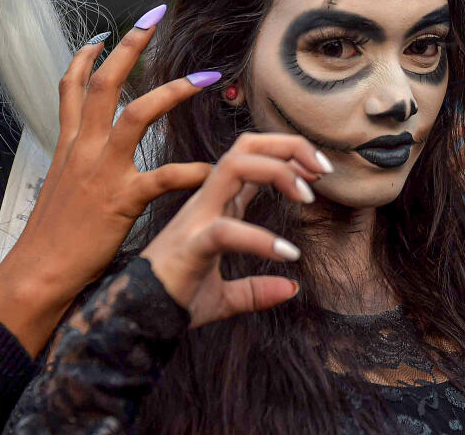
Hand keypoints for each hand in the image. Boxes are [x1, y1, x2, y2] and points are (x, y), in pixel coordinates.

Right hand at [0, 8, 219, 353]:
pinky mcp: (120, 200)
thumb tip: (91, 153)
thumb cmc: (53, 238)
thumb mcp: (61, 188)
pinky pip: (161, 177)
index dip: (87, 56)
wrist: (37, 273)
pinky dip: (188, 170)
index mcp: (69, 145)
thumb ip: (79, 164)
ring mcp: (101, 171)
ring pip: (135, 114)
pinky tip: (212, 167)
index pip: (73, 87)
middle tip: (155, 16)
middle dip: (130, 46)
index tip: (104, 33)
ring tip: (204, 78)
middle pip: (105, 83)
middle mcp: (83, 149)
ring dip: (171, 92)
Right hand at [140, 132, 330, 327]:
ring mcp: (198, 218)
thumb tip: (290, 289)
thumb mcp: (226, 296)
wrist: (140, 317)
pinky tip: (286, 254)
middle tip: (323, 171)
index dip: (289, 154)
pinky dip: (261, 239)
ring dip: (278, 171)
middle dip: (289, 146)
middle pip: (246, 146)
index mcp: (217, 204)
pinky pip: (228, 230)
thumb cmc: (176, 298)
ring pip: (235, 166)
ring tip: (307, 197)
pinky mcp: (193, 244)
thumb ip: (257, 290)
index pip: (253, 157)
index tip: (320, 173)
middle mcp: (208, 201)